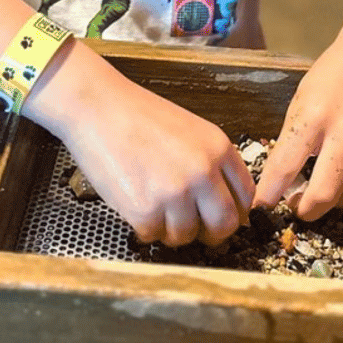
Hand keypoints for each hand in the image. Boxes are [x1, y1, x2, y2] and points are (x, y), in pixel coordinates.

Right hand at [28, 47, 254, 246]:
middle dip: (209, 232)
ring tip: (152, 203)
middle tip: (192, 226)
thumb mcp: (190, 129)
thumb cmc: (137, 116)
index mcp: (218, 147)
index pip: (246, 197)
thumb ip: (210, 161)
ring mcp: (175, 192)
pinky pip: (153, 236)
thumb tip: (222, 202)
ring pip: (186, 235)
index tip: (218, 216)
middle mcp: (203, 171)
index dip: (233, 213)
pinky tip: (134, 201)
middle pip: (225, 225)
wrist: (97, 106)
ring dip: (170, 228)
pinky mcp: (146, 209)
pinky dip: (143, 227)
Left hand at [251, 37, 342, 221]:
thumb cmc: (334, 75)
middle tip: (296, 208)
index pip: (285, 166)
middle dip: (305, 211)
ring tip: (320, 186)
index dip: (270, 193)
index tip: (261, 207)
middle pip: (324, 195)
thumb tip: (283, 180)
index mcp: (314, 116)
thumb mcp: (302, 98)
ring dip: (331, 201)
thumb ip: (294, 138)